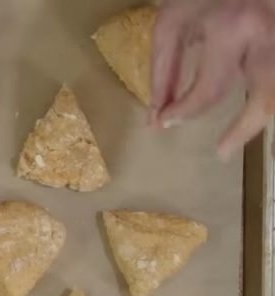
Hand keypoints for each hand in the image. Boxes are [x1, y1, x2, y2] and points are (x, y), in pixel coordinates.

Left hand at [153, 0, 274, 158]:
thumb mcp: (174, 16)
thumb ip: (166, 63)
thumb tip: (159, 111)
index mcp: (229, 28)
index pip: (207, 91)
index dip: (184, 111)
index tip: (164, 123)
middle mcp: (263, 33)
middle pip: (264, 97)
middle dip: (241, 130)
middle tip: (222, 151)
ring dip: (263, 113)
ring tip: (241, 134)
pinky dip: (269, 91)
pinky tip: (258, 102)